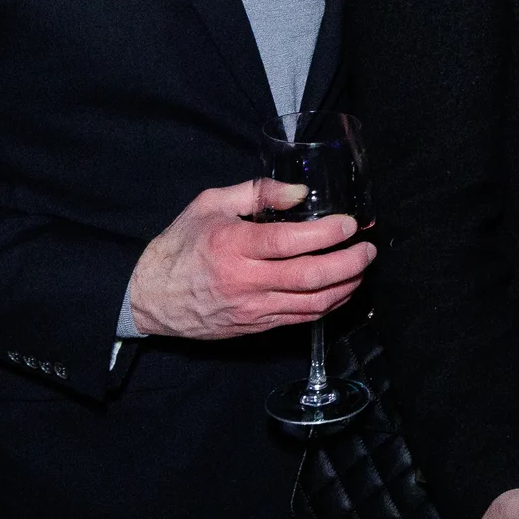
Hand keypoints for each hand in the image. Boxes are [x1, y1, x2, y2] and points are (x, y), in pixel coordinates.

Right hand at [125, 179, 373, 339]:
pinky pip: (301, 318)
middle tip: (368, 249)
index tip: (349, 224)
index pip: (288, 242)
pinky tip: (341, 289)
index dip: (325, 234)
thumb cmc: (180, 245)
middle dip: (348, 263)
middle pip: (309, 277)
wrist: (150, 297)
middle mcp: (245, 280)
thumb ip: (256, 193)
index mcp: (232, 246)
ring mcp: (252, 308)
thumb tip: (300, 193)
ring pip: (311, 303)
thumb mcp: (210, 204)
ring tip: (362, 268)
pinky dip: (328, 305)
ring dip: (345, 286)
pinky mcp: (256, 325)